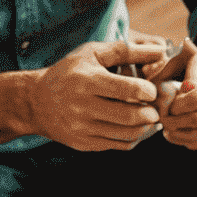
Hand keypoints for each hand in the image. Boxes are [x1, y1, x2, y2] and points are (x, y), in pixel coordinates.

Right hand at [30, 39, 166, 151]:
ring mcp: (82, 128)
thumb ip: (127, 51)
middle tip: (155, 108)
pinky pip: (118, 146)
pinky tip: (134, 127)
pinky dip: (133, 138)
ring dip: (146, 127)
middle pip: (130, 116)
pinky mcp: (84, 144)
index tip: (151, 90)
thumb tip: (160, 50)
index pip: (127, 89)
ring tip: (148, 117)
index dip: (148, 91)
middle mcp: (82, 106)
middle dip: (151, 113)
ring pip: (127, 134)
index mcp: (86, 80)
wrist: (35, 101)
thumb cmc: (70, 72)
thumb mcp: (93, 54)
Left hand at [152, 39, 196, 149]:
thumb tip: (153, 96)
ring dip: (182, 134)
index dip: (176, 105)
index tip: (167, 106)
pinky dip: (190, 141)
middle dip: (177, 121)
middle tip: (163, 121)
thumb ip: (161, 74)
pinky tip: (176, 134)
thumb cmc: (187, 67)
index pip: (193, 93)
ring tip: (167, 130)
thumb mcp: (173, 62)